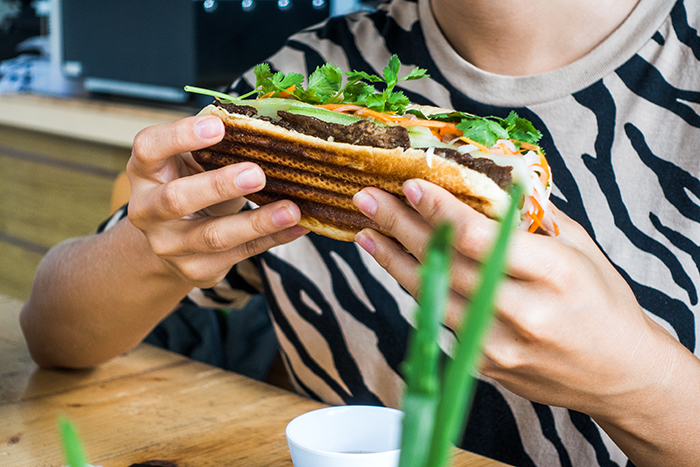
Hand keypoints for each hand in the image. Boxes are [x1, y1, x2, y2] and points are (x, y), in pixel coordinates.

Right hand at [126, 115, 307, 287]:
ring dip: (257, 222)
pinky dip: (272, 238)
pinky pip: (240, 253)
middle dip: (218, 186)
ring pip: (213, 236)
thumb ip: (215, 144)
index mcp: (145, 169)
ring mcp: (169, 244)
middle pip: (177, 199)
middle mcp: (147, 209)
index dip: (180, 136)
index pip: (149, 147)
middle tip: (257, 174)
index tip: (218, 126)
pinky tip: (296, 226)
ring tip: (291, 209)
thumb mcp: (191, 161)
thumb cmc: (189, 184)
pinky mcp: (196, 269)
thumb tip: (264, 124)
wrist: (172, 239)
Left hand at [352, 180, 689, 425]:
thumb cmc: (604, 305)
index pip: (482, 239)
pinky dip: (418, 290)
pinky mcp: (486, 366)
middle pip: (447, 265)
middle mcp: (525, 314)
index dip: (439, 211)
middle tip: (366, 199)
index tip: (408, 185)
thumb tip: (489, 183)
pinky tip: (397, 266)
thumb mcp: (582, 250)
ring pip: (433, 297)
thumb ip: (534, 219)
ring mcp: (501, 346)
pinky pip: (442, 320)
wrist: (622, 376)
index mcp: (555, 275)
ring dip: (394, 262)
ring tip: (367, 232)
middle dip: (400, 228)